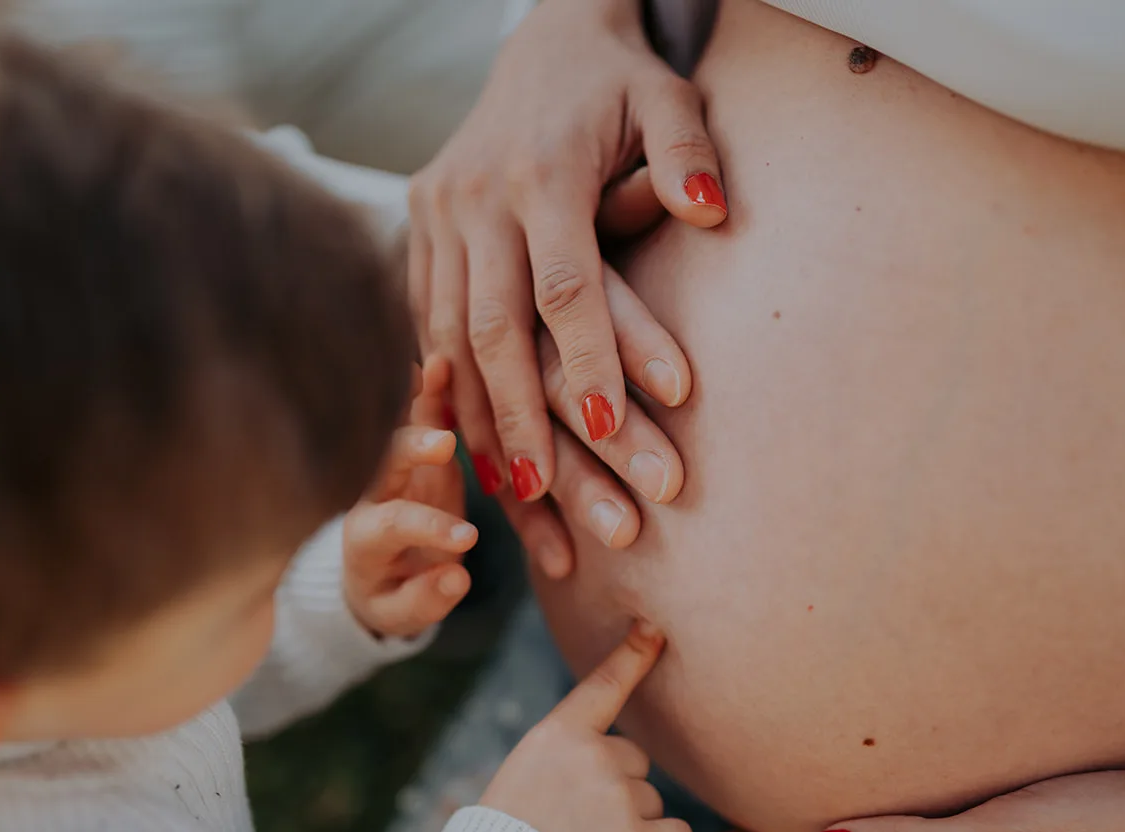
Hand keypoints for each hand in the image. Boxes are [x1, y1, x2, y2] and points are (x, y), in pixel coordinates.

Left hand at [342, 357, 475, 637]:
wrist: (372, 569)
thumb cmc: (389, 596)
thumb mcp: (401, 612)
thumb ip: (426, 598)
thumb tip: (458, 576)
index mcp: (365, 536)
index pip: (392, 525)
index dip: (428, 530)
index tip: (468, 540)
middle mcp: (370, 490)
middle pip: (381, 462)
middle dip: (410, 449)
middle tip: (444, 444)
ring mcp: (389, 462)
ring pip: (396, 422)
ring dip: (417, 396)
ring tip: (438, 365)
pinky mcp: (412, 443)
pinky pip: (416, 408)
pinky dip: (428, 383)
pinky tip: (444, 355)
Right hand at [407, 0, 722, 527]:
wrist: (542, 39)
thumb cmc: (618, 78)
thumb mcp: (666, 95)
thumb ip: (686, 150)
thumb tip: (708, 210)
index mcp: (541, 172)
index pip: (565, 285)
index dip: (587, 361)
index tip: (606, 431)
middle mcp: (475, 198)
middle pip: (491, 327)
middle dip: (518, 416)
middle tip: (546, 493)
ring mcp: (436, 213)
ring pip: (446, 335)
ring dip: (476, 418)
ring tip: (510, 494)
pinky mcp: (416, 225)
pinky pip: (424, 321)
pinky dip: (447, 386)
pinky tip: (469, 443)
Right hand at [482, 622, 692, 831]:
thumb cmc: (510, 828)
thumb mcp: (529, 768)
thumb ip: (573, 752)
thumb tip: (628, 759)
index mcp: (560, 732)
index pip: (603, 684)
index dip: (632, 655)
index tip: (654, 630)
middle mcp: (594, 755)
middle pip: (635, 762)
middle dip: (618, 788)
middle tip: (576, 819)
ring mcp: (617, 795)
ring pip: (651, 801)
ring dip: (631, 823)